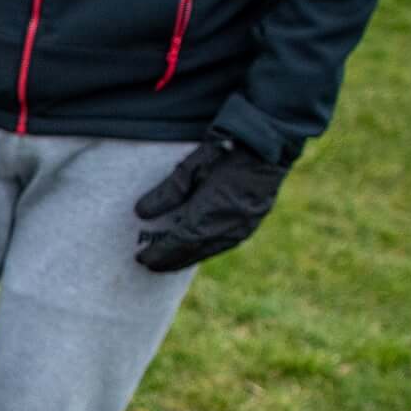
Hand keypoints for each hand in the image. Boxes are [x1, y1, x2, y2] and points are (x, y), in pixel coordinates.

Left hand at [132, 132, 288, 271]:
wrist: (268, 143)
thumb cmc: (227, 149)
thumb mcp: (192, 166)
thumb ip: (167, 192)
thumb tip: (141, 213)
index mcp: (212, 212)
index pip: (180, 241)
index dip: (160, 253)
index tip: (141, 259)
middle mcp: (229, 225)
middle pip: (195, 251)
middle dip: (171, 261)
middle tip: (151, 266)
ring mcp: (245, 226)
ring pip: (211, 249)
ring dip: (189, 257)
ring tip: (170, 261)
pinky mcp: (253, 222)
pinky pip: (225, 243)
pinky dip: (207, 248)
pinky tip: (197, 247)